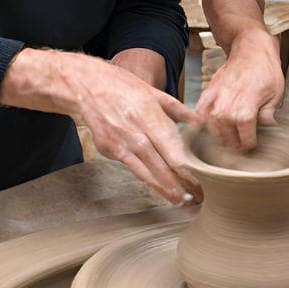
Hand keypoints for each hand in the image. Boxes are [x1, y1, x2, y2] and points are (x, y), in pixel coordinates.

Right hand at [77, 60, 202, 204]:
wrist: (86, 87)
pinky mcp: (109, 151)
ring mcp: (122, 145)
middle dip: (181, 187)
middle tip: (196, 199)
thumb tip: (200, 121)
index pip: (174, 152)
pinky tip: (159, 188)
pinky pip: (133, 168)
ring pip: (148, 173)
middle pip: (163, 168)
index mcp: (151, 118)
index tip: (201, 183)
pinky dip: (147, 180)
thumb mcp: (154, 93)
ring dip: (165, 189)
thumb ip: (179, 110)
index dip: (188, 172)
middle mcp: (137, 135)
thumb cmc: (122, 86)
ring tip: (181, 200)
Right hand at [195, 33, 283, 150]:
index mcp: (244, 115)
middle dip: (235, 145)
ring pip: (212, 134)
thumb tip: (268, 130)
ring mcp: (213, 104)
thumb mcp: (276, 96)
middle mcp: (225, 112)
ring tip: (229, 136)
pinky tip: (213, 125)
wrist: (251, 49)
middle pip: (227, 142)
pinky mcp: (206, 95)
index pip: (244, 144)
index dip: (250, 147)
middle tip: (242, 142)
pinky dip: (205, 124)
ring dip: (220, 137)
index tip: (253, 144)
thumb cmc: (265, 69)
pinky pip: (200, 118)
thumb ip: (268, 117)